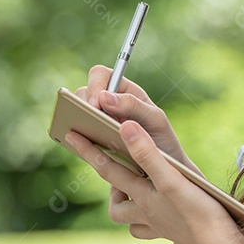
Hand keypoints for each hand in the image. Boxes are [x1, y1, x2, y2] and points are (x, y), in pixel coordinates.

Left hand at [64, 120, 242, 243]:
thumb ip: (146, 153)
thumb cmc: (197, 212)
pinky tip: (158, 220)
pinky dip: (150, 225)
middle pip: (116, 203)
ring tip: (133, 192)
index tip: (69, 135)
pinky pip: (155, 232)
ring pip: (133, 221)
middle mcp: (145, 214)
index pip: (108, 169)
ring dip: (128, 207)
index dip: (88, 151)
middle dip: (110, 185)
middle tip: (110, 166)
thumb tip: (123, 127)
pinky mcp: (175, 236)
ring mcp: (159, 228)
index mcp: (141, 196)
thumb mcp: (171, 178)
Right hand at [75, 64, 201, 175]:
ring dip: (76, 119)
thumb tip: (103, 97)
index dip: (94, 86)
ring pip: (76, 113)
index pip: (100, 75)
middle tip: (88, 120)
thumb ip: (133, 105)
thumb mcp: (155, 120)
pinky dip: (76, 138)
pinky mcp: (93, 141)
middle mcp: (108, 103)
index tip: (96, 104)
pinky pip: (77, 135)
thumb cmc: (162, 139)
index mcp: (124, 91)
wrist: (166, 168)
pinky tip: (81, 145)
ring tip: (82, 131)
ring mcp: (98, 122)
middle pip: (83, 92)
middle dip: (82, 103)